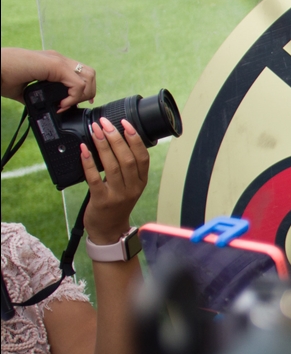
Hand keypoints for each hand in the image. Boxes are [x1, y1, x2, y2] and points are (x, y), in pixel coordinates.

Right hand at [1, 48, 96, 111]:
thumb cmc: (3, 77)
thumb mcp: (26, 89)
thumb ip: (39, 96)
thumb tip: (44, 108)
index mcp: (53, 63)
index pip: (80, 74)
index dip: (83, 90)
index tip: (73, 104)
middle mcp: (58, 59)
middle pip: (90, 74)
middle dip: (87, 93)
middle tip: (73, 105)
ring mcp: (58, 60)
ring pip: (88, 77)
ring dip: (82, 95)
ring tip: (66, 105)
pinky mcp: (55, 65)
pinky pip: (77, 84)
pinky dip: (73, 98)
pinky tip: (61, 105)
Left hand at [81, 118, 149, 243]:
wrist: (108, 230)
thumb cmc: (116, 205)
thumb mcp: (129, 186)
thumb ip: (127, 168)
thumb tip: (117, 140)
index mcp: (141, 182)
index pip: (142, 157)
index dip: (135, 139)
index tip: (125, 123)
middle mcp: (132, 188)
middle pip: (127, 159)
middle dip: (116, 138)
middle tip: (106, 123)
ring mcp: (118, 195)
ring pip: (113, 167)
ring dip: (104, 146)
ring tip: (95, 131)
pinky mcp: (102, 200)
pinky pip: (95, 178)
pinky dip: (89, 163)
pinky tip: (84, 150)